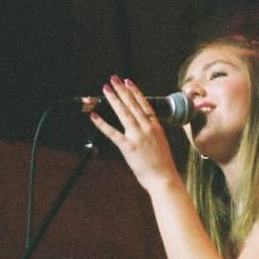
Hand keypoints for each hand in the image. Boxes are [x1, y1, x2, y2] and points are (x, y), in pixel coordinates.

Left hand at [89, 75, 182, 192]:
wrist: (164, 179)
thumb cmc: (162, 165)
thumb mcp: (160, 144)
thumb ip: (152, 134)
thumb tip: (144, 128)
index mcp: (156, 127)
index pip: (144, 104)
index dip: (135, 92)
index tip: (128, 82)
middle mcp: (147, 128)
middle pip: (133, 105)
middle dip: (122, 90)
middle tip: (113, 79)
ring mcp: (138, 137)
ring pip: (124, 113)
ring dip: (114, 99)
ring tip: (106, 89)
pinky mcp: (129, 147)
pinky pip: (113, 133)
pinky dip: (102, 123)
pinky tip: (94, 116)